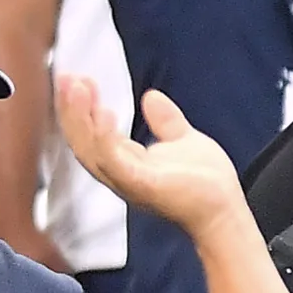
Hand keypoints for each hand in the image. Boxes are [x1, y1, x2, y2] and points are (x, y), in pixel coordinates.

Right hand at [57, 80, 250, 230]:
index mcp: (126, 162)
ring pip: (90, 150)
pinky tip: (103, 113)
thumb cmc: (207, 185)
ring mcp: (128, 180)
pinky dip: (104, 138)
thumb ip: (165, 121)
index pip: (93, 133)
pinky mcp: (142, 186)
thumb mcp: (182, 141)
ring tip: (77, 88)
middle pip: (83, 141)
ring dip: (80, 118)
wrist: (227, 213)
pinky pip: (114, 162)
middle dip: (71, 109)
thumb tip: (151, 96)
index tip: (77, 79)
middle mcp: (120, 173)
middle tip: (66, 79)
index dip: (82, 107)